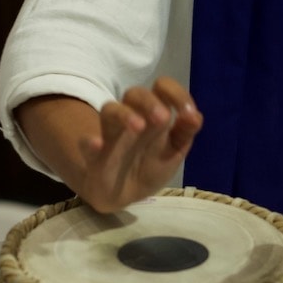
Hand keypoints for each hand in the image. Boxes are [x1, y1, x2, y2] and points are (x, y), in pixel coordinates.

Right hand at [78, 78, 202, 212]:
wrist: (124, 194)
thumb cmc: (150, 165)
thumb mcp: (173, 151)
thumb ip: (184, 133)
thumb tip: (196, 116)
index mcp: (153, 113)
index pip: (162, 88)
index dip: (176, 94)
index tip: (187, 113)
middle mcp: (131, 116)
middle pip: (135, 93)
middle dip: (149, 102)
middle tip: (162, 118)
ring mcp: (111, 134)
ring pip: (110, 110)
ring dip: (124, 115)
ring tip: (138, 126)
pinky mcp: (94, 154)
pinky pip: (86, 142)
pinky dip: (89, 141)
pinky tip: (97, 144)